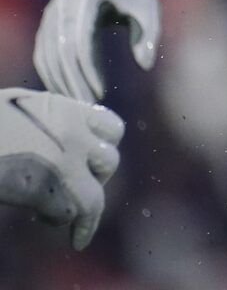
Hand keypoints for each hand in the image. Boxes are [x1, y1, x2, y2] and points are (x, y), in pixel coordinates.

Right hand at [0, 88, 123, 249]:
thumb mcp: (15, 106)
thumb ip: (42, 118)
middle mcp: (71, 132)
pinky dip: (58, 219)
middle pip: (109, 162)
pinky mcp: (45, 189)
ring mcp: (62, 161)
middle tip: (70, 186)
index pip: (112, 128)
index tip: (90, 160)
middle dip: (94, 178)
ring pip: (96, 194)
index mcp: (61, 108)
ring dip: (81, 206)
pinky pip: (69, 213)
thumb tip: (50, 136)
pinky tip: (40, 216)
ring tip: (55, 210)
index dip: (104, 147)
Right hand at [34, 0, 159, 102]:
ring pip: (47, 55)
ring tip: (79, 106)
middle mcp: (62, 3)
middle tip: (87, 109)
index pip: (79, 41)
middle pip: (60, 51)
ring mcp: (52, 12)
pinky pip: (44, 54)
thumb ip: (149, 33)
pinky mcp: (48, 23)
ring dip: (60, 83)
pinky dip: (53, 75)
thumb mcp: (149, 6)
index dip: (87, 71)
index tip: (101, 94)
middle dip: (72, 83)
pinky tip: (68, 92)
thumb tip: (145, 64)